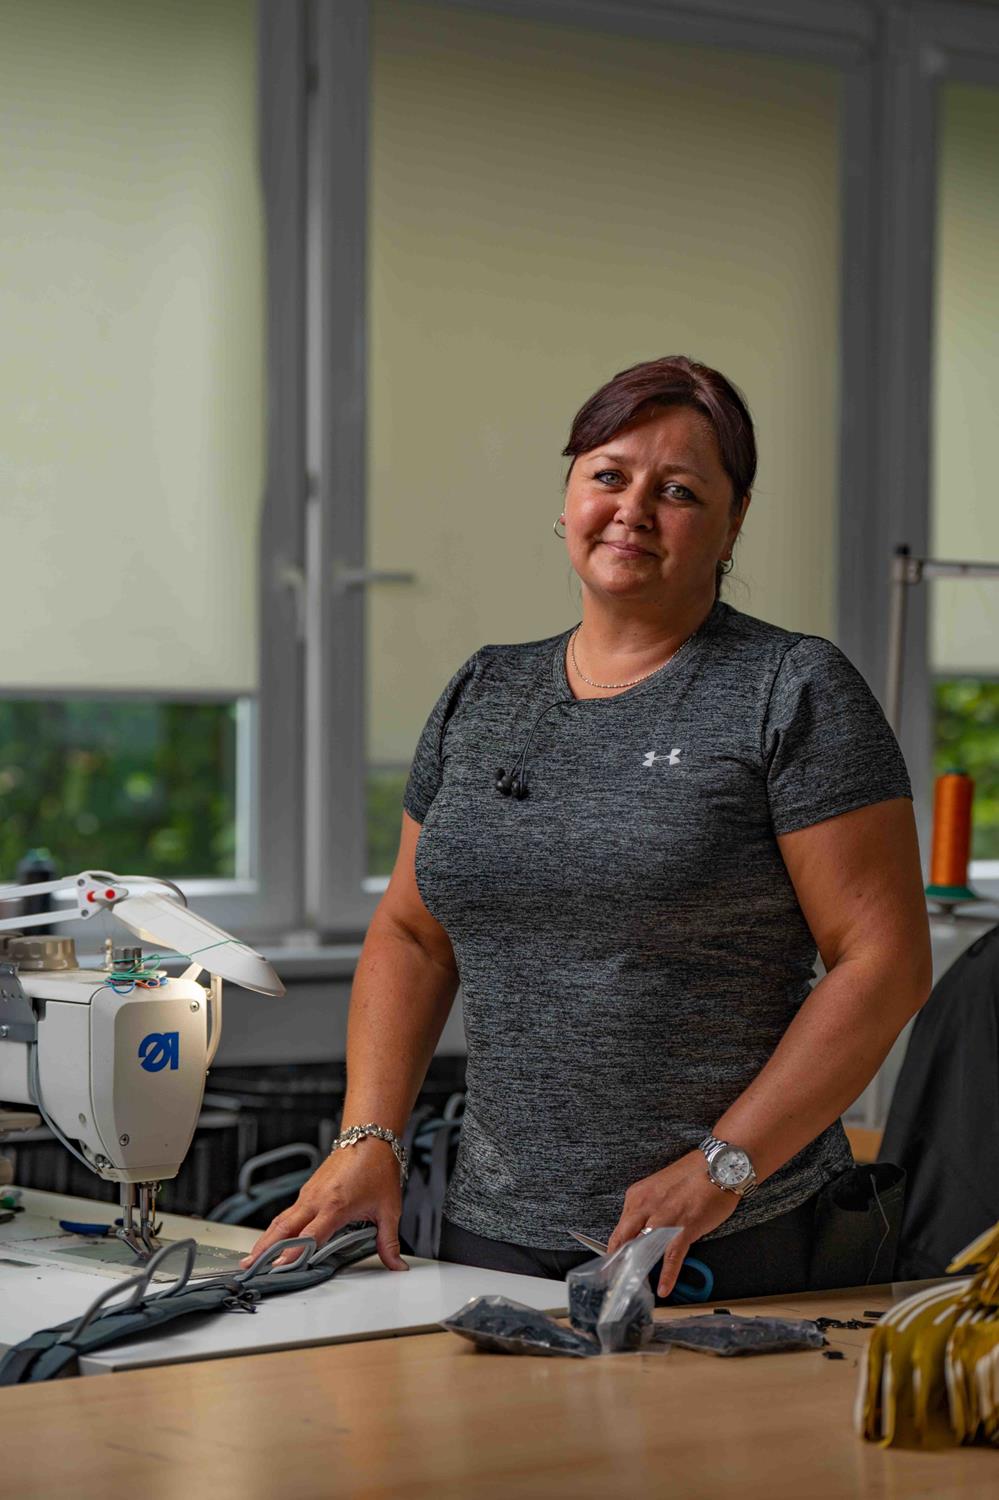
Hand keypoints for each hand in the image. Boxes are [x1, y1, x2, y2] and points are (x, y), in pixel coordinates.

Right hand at [239, 1136, 409, 1270]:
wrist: (370, 1138)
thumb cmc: (378, 1169)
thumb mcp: (389, 1209)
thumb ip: (389, 1242)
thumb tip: (397, 1265)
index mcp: (335, 1206)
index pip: (309, 1236)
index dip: (293, 1254)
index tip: (278, 1269)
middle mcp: (316, 1199)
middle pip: (284, 1228)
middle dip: (265, 1249)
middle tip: (249, 1266)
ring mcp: (309, 1193)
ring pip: (282, 1219)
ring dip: (266, 1238)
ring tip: (251, 1257)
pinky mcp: (308, 1189)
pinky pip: (288, 1211)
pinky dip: (277, 1227)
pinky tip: (273, 1238)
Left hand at [605, 1150, 739, 1297]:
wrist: (719, 1165)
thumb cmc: (693, 1175)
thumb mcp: (659, 1188)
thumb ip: (647, 1208)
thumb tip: (642, 1230)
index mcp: (637, 1196)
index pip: (619, 1228)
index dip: (614, 1249)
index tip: (611, 1264)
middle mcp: (646, 1206)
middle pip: (623, 1240)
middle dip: (617, 1262)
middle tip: (614, 1280)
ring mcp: (665, 1218)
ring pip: (643, 1248)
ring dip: (638, 1269)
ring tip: (634, 1287)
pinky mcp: (685, 1228)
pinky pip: (672, 1257)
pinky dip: (667, 1275)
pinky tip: (663, 1288)